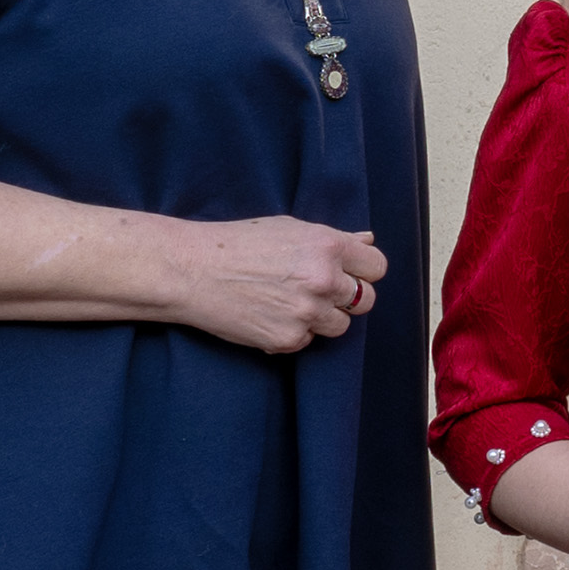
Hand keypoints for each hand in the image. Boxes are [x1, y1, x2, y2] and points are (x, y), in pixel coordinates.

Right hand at [167, 216, 388, 352]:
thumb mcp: (290, 229)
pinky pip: (308, 340)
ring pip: (340, 325)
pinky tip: (268, 316)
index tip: (349, 273)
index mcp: (328, 246)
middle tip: (316, 291)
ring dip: (322, 318)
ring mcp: (308, 312)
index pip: (377, 267)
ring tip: (288, 302)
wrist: (191, 270)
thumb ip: (335, 237)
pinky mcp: (289, 339)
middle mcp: (324, 279)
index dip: (363, 271)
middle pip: (366, 300)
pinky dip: (293, 333)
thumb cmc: (238, 243)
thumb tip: (369, 239)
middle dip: (346, 298)